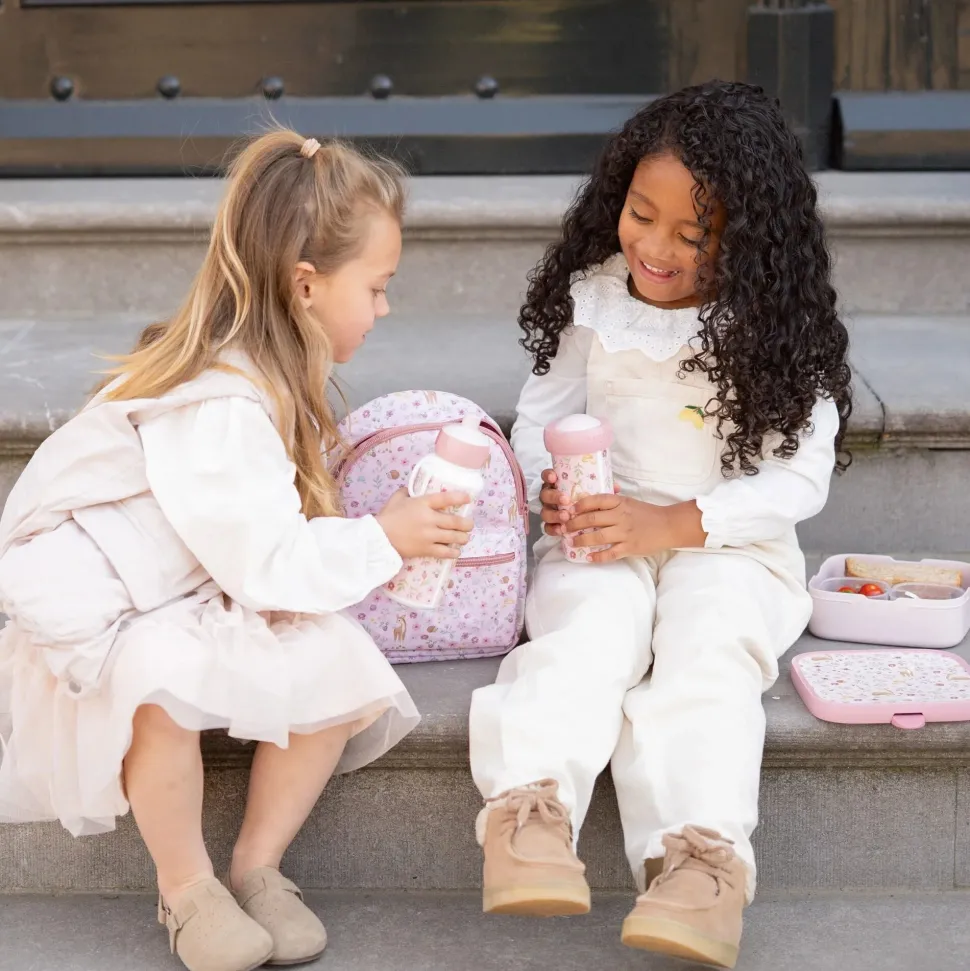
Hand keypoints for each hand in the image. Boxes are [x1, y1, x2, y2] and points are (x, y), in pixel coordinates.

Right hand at [377, 489, 473, 558]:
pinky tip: (456, 552)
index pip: (446, 498)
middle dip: (467, 524)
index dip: (460, 498)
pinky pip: (444, 552)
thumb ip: (406, 491)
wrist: (379, 538)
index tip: (468, 498)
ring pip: (453, 537)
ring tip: (464, 538)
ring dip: (463, 538)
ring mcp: (429, 535)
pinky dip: (453, 552)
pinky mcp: (426, 549)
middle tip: (469, 525)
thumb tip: (412, 488)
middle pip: (455, 521)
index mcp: (423, 504)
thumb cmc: (388, 517)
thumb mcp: (397, 498)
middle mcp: (429, 519)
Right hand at [538, 468, 621, 536]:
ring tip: (566, 517)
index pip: (548, 476)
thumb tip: (615, 487)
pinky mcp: (551, 525)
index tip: (554, 477)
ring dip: (554, 514)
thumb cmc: (590, 503)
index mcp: (559, 485)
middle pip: (545, 494)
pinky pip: (547, 528)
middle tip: (566, 500)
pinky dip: (553, 529)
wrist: (590, 522)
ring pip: (545, 512)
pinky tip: (561, 530)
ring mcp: (550, 511)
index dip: (548, 475)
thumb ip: (601, 489)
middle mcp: (551, 497)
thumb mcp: (596, 494)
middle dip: (554, 497)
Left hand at [564, 494, 706, 562]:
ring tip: (571, 543)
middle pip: (592, 518)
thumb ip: (611, 503)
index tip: (568, 509)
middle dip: (574, 523)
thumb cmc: (646, 513)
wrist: (668, 525)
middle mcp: (621, 516)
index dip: (580, 504)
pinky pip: (610, 553)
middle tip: (564, 528)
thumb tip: (588, 502)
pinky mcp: (630, 547)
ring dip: (581, 540)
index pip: (596, 500)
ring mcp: (625, 532)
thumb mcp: (629, 502)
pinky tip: (588, 557)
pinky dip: (598, 556)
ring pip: (598, 536)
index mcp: (620, 502)